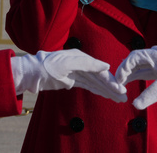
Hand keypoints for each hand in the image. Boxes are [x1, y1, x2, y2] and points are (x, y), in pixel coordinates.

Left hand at [10, 49, 125, 101]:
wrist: (32, 73)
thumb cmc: (47, 66)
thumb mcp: (67, 63)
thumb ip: (86, 63)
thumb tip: (106, 66)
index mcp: (81, 58)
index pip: (100, 71)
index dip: (111, 81)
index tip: (120, 90)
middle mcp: (81, 64)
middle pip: (100, 78)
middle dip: (112, 88)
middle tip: (124, 97)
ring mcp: (77, 73)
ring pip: (95, 83)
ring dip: (107, 91)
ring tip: (119, 99)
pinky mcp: (72, 81)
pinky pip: (88, 86)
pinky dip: (97, 90)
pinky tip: (105, 95)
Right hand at [116, 45, 156, 109]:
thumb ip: (150, 95)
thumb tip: (135, 105)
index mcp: (156, 54)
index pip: (134, 57)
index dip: (123, 67)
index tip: (117, 80)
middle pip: (135, 61)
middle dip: (125, 72)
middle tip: (116, 84)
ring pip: (141, 67)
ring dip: (131, 75)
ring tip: (121, 86)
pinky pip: (148, 72)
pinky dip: (139, 78)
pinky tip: (133, 84)